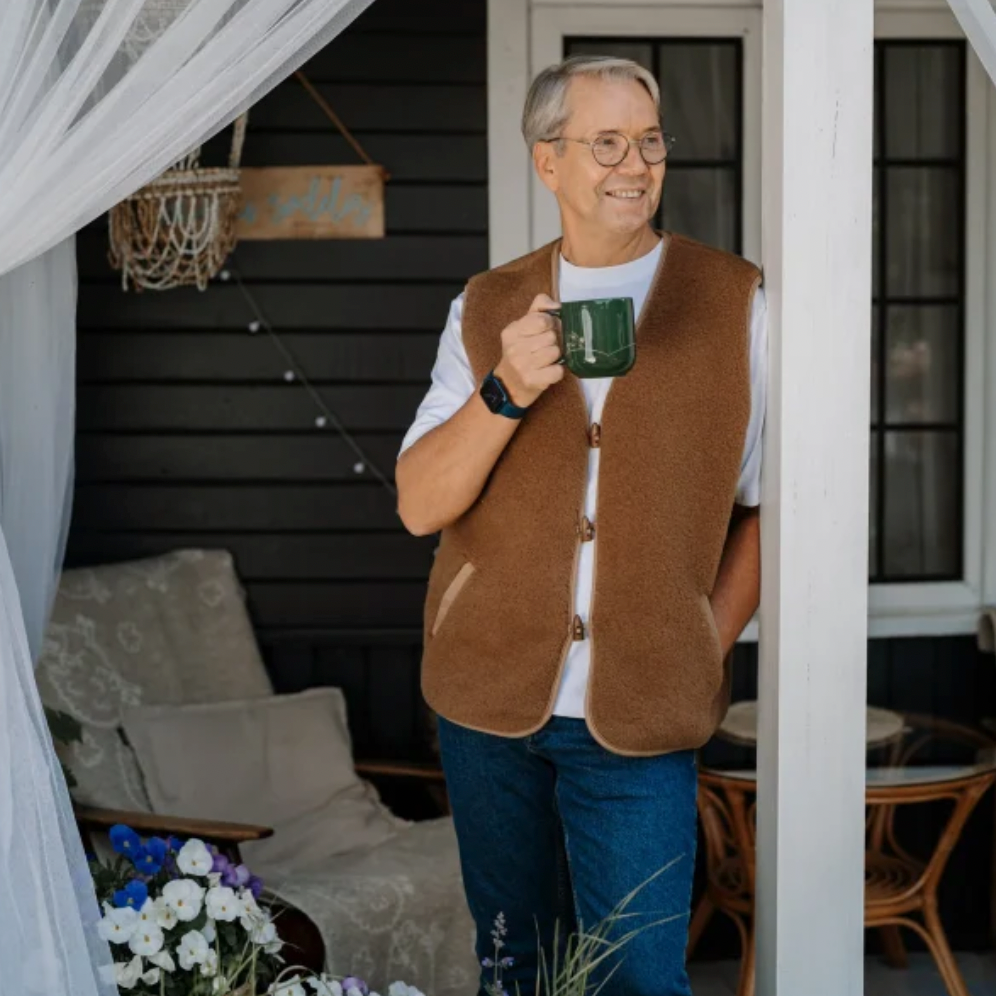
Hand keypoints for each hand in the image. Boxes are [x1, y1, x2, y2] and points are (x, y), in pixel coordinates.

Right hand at [493, 293, 564, 407]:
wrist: (508, 384)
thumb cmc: (520, 352)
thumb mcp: (523, 326)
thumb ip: (539, 308)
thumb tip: (557, 305)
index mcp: (512, 331)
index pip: (542, 320)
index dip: (550, 324)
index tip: (545, 330)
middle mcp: (514, 348)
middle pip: (551, 337)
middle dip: (552, 342)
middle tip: (543, 348)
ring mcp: (522, 366)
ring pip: (555, 352)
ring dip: (555, 357)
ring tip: (545, 360)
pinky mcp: (532, 381)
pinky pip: (558, 370)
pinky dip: (557, 371)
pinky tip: (547, 371)